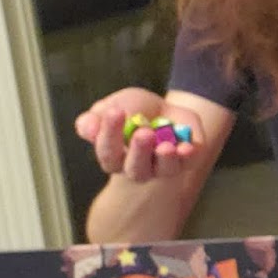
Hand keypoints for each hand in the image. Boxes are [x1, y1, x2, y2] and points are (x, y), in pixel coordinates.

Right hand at [75, 86, 204, 182]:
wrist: (162, 109)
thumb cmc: (129, 111)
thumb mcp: (111, 106)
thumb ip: (96, 118)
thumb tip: (88, 127)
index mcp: (114, 157)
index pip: (108, 151)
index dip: (109, 133)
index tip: (115, 112)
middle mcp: (137, 168)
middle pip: (136, 169)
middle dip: (139, 152)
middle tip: (143, 133)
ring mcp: (163, 167)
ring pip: (163, 170)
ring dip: (165, 159)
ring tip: (166, 146)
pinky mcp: (186, 160)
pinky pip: (188, 163)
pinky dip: (188, 156)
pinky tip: (187, 147)